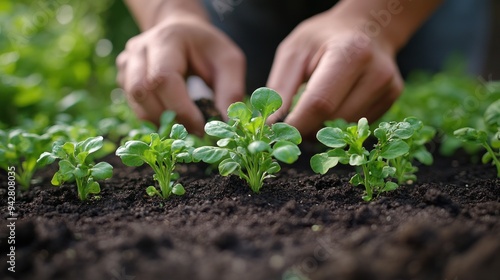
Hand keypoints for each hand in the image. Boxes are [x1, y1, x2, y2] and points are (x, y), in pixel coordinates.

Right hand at [116, 14, 245, 134]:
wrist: (183, 32)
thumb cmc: (208, 48)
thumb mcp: (230, 61)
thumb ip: (230, 90)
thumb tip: (225, 124)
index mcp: (167, 40)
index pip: (163, 79)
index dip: (181, 109)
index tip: (201, 127)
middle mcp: (139, 49)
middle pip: (142, 92)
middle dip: (169, 118)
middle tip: (193, 132)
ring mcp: (127, 63)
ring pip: (135, 103)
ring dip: (160, 122)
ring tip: (185, 128)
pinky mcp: (123, 78)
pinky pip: (134, 106)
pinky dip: (154, 119)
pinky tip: (172, 119)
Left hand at [267, 6, 403, 137]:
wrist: (367, 26)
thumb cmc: (324, 38)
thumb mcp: (294, 52)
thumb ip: (280, 88)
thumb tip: (270, 126)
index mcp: (350, 53)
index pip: (320, 103)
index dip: (297, 124)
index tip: (279, 132)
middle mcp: (376, 72)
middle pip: (334, 118)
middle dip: (309, 127)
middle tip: (294, 120)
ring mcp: (388, 87)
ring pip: (346, 126)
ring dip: (324, 127)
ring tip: (314, 109)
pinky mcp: (392, 98)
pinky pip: (359, 125)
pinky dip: (341, 122)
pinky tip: (336, 104)